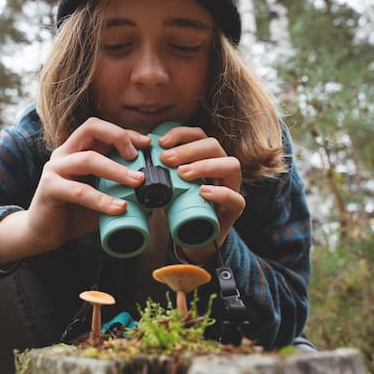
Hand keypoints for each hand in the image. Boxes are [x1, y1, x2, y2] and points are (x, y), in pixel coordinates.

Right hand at [0, 118, 150, 261]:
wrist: (44, 234)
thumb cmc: (74, 213)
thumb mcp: (103, 197)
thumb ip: (122, 192)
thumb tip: (154, 194)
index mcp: (77, 150)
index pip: (101, 128)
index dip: (125, 132)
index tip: (148, 143)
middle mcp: (65, 153)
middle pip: (91, 128)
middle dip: (119, 137)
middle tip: (140, 157)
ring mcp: (55, 169)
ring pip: (88, 159)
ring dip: (116, 169)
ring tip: (138, 182)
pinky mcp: (50, 188)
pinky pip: (79, 191)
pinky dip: (102, 199)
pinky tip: (119, 208)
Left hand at [157, 125, 244, 263]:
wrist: (193, 239)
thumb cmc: (180, 207)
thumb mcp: (168, 184)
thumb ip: (159, 170)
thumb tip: (137, 155)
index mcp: (206, 157)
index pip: (199, 135)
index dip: (181, 134)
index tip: (160, 142)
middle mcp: (222, 168)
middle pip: (214, 146)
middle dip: (189, 150)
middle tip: (166, 159)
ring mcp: (232, 188)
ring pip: (231, 166)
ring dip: (205, 166)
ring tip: (182, 174)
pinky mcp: (235, 210)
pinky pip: (236, 199)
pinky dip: (220, 193)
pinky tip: (203, 192)